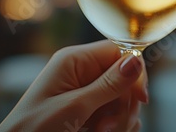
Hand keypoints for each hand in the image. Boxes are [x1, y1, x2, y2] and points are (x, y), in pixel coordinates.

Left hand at [0, 40, 147, 131]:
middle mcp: (81, 71)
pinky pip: (117, 112)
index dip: (134, 73)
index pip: (119, 51)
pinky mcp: (89, 109)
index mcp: (74, 60)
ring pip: (123, 97)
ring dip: (120, 118)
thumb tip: (137, 60)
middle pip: (125, 77)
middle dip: (123, 103)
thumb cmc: (34, 130)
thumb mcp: (75, 107)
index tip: (141, 98)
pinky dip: (117, 125)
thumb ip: (108, 84)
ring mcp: (86, 91)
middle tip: (107, 127)